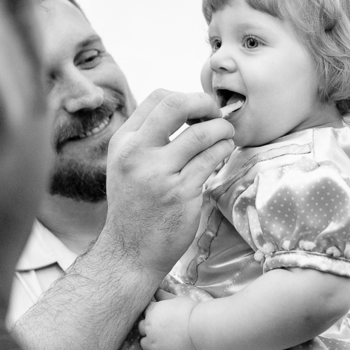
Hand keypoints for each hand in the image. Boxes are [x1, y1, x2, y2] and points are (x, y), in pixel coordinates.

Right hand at [100, 90, 234, 277]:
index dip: (186, 97)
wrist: (130, 252)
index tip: (199, 109)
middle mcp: (137, 154)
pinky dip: (223, 149)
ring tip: (226, 134)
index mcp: (123, 142)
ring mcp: (159, 174)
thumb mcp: (125, 165)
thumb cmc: (134, 207)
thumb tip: (186, 109)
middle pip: (176, 105)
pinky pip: (211, 159)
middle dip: (205, 102)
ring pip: (202, 133)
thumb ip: (147, 138)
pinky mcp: (181, 193)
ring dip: (222, 129)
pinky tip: (223, 151)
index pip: (158, 98)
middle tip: (216, 114)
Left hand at [140, 296, 199, 349]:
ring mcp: (153, 344)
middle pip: (141, 329)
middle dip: (150, 329)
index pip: (143, 313)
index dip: (152, 315)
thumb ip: (163, 295)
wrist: (202, 328)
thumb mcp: (177, 299)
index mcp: (152, 311)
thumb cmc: (191, 311)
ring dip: (150, 344)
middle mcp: (149, 328)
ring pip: (143, 345)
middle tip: (162, 330)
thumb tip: (156, 290)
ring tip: (163, 343)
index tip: (161, 318)